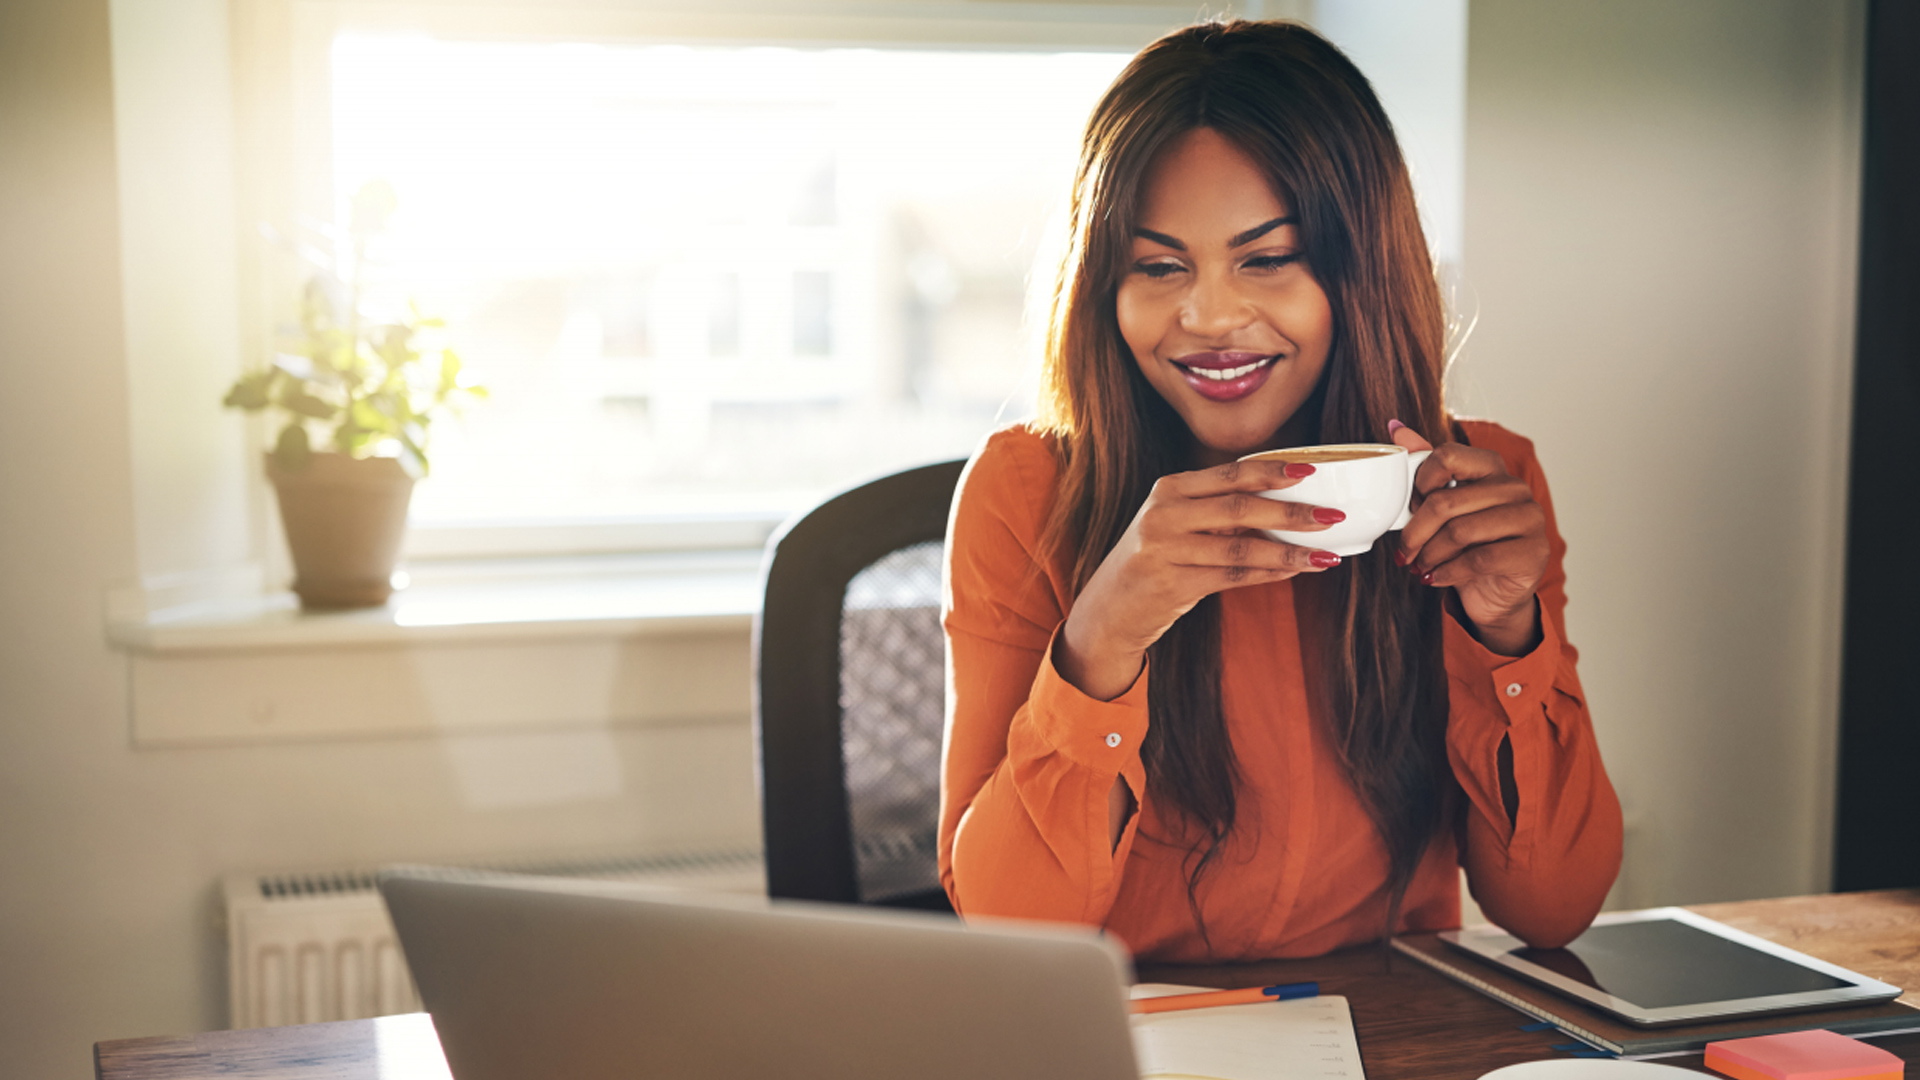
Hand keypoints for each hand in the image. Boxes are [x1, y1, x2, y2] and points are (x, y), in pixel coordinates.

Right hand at [1058, 458, 1343, 700]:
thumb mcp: (1177, 523)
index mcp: (1169, 488)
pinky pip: (1232, 577)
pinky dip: (1268, 574)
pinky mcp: (1172, 584)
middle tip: (1333, 516)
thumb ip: (1219, 509)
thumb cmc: (1156, 560)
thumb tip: (1288, 503)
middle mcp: (1164, 514)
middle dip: (1292, 511)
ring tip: (1325, 555)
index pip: (1230, 473)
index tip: (1312, 470)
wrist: (1109, 608)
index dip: (1273, 470)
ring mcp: (1165, 550)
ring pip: (1241, 547)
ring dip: (1289, 551)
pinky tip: (1294, 572)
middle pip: (1239, 507)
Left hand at [1390, 422, 1547, 655]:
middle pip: (1446, 501)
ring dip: (1430, 555)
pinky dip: (1447, 572)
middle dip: (1415, 532)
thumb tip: (1397, 429)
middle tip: (1404, 551)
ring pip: (1460, 532)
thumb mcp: (1443, 506)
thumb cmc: (1466, 545)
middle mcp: (1514, 488)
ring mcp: (1529, 519)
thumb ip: (1425, 468)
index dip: (1420, 482)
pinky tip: (1436, 577)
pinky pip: (1478, 559)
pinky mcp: (1533, 552)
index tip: (1411, 506)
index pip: (1448, 455)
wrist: (1492, 591)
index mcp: (1491, 468)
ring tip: (1420, 566)